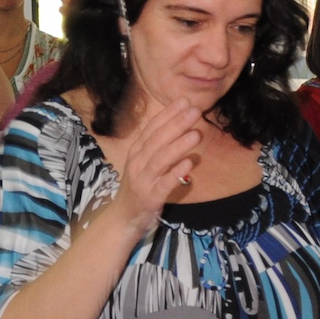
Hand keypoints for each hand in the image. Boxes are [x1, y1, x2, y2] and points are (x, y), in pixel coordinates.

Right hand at [104, 100, 203, 238]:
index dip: (168, 114)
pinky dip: (176, 172)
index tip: (185, 101)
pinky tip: (189, 163)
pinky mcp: (151, 197)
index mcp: (136, 151)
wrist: (123, 217)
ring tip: (196, 134)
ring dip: (178, 145)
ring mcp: (143, 180)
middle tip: (195, 111)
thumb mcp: (144, 163)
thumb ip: (159, 147)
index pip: (152, 128)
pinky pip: (165, 183)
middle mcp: (137, 162)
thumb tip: (181, 127)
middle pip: (157, 140)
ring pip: (160, 159)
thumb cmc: (139, 187)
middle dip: (176, 124)